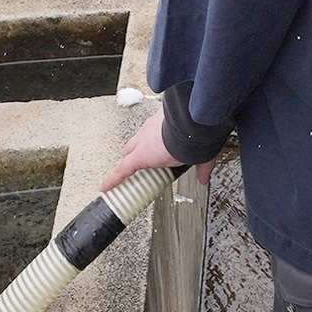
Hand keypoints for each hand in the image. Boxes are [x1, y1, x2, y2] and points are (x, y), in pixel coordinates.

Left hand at [99, 107, 216, 191]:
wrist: (191, 127)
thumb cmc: (198, 132)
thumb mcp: (202, 151)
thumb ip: (202, 165)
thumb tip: (204, 178)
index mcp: (167, 124)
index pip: (154, 134)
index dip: (153, 143)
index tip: (155, 148)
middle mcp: (152, 129)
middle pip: (138, 142)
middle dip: (137, 151)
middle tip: (140, 162)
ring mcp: (143, 143)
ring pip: (129, 153)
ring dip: (128, 163)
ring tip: (121, 175)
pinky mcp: (137, 157)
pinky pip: (121, 169)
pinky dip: (113, 179)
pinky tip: (106, 186)